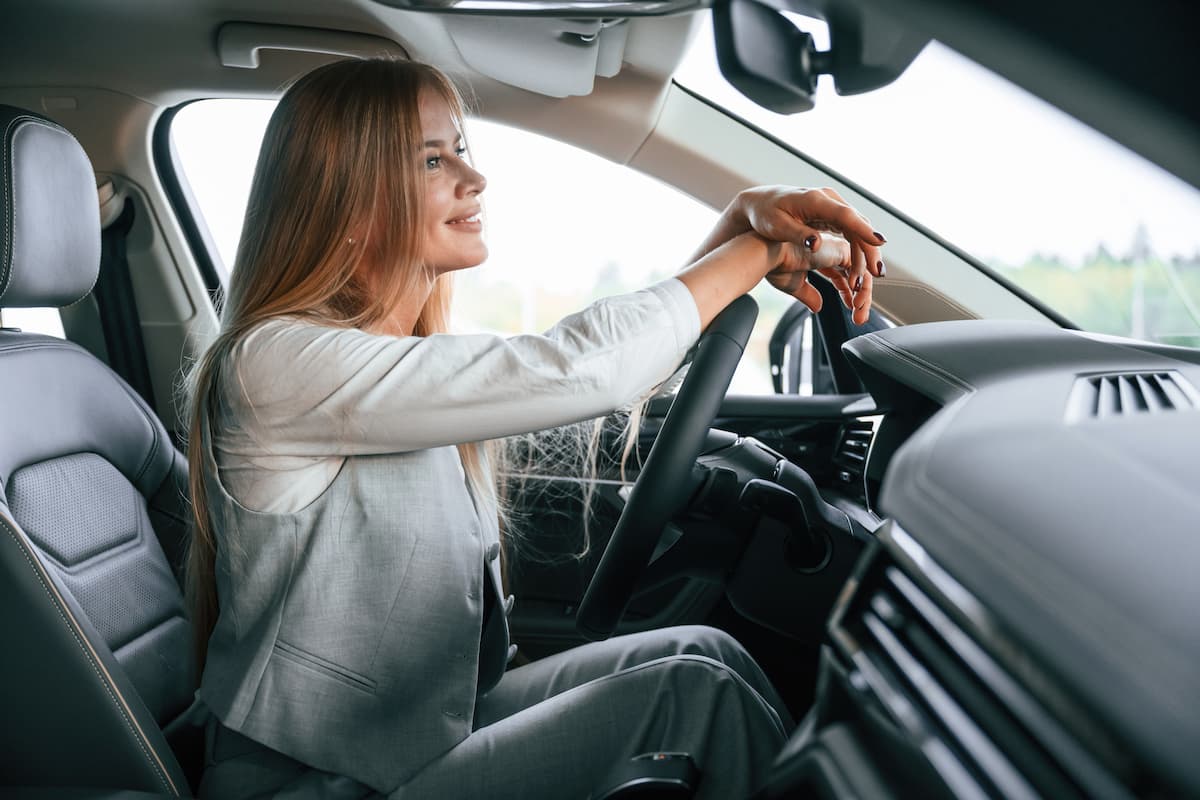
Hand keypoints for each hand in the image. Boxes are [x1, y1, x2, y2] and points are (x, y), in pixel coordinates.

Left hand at [732, 186, 885, 322]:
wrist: (758, 204)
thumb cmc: (765, 214)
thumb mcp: (777, 226)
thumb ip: (799, 234)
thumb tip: (817, 244)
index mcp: (816, 201)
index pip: (846, 215)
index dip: (864, 229)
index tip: (879, 242)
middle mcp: (829, 200)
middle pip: (858, 225)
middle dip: (870, 250)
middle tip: (877, 275)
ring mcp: (832, 207)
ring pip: (857, 230)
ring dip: (865, 254)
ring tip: (868, 279)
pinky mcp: (831, 215)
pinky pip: (851, 232)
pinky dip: (857, 250)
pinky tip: (861, 268)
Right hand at [762, 234, 874, 323]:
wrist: (769, 257)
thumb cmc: (775, 266)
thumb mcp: (795, 286)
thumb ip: (809, 295)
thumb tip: (817, 307)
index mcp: (819, 257)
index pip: (842, 276)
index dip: (848, 294)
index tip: (850, 310)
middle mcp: (831, 252)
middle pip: (856, 276)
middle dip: (860, 299)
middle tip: (859, 319)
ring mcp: (838, 250)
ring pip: (862, 274)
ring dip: (864, 297)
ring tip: (858, 315)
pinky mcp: (842, 252)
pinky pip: (862, 272)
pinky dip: (863, 289)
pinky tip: (856, 303)